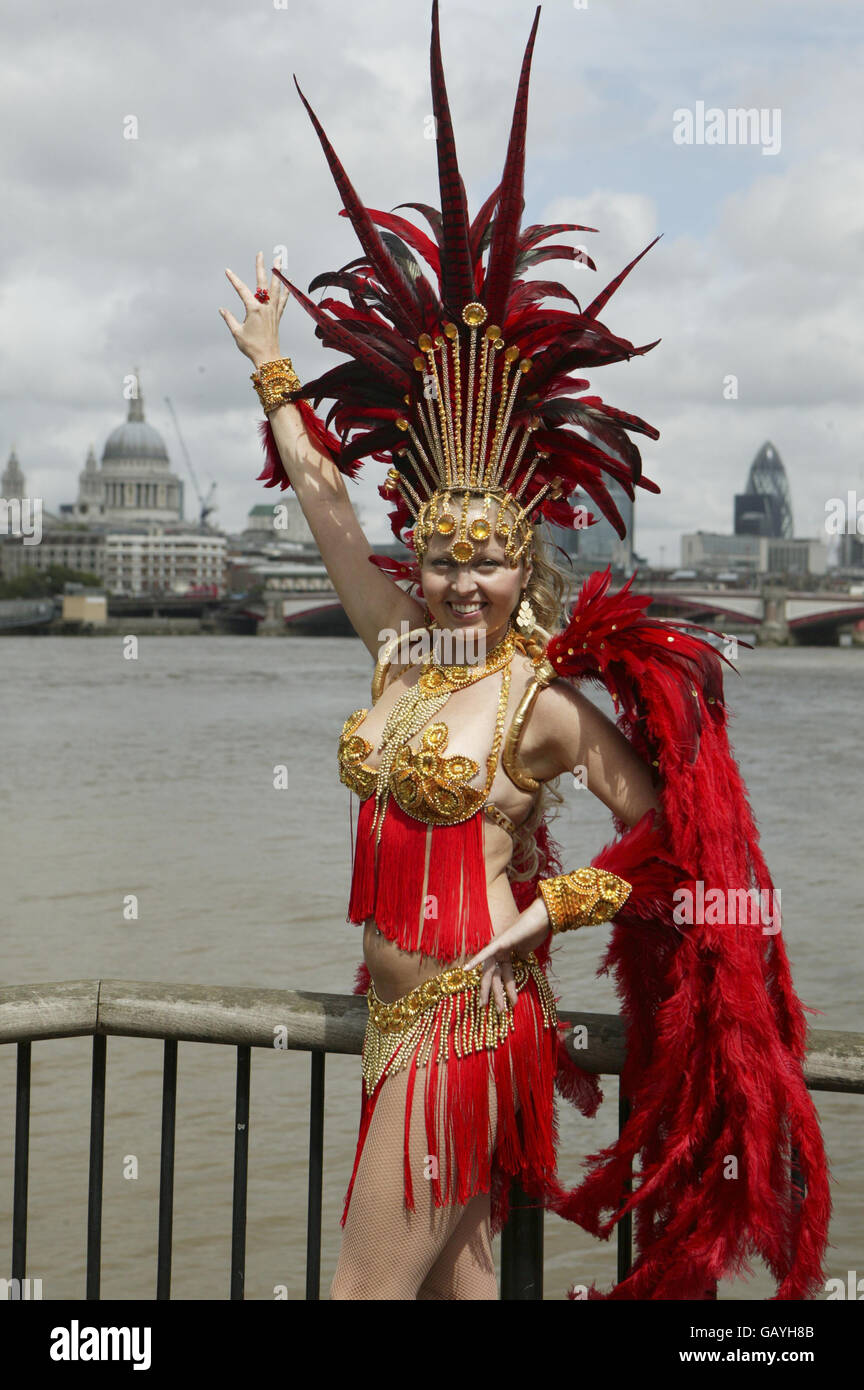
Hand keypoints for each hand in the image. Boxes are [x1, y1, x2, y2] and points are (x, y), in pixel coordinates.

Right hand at [219, 252, 289, 367]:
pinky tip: (288, 282)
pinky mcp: (278, 316)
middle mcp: (265, 307)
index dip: (234, 280)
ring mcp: (273, 310)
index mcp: (254, 310)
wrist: (268, 358)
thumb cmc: (251, 347)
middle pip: (263, 282)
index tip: (228, 271)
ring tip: (279, 260)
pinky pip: (283, 299)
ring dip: (278, 273)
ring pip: (277, 287)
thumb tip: (222, 309)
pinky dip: (286, 290)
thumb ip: (229, 319)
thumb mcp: (237, 332)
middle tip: (261, 253)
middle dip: (261, 266)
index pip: (242, 290)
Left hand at [464, 898, 550, 1010]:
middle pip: (494, 978)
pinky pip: (486, 953)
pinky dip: (477, 961)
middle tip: (498, 1012)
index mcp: (504, 955)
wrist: (543, 918)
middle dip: (496, 996)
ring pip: (492, 973)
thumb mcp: (527, 951)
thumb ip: (521, 958)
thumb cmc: (536, 932)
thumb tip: (522, 964)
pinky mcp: (500, 941)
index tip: (505, 1006)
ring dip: (495, 991)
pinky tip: (467, 969)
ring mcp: (498, 946)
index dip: (502, 991)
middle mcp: (498, 952)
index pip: (500, 977)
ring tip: (497, 1008)